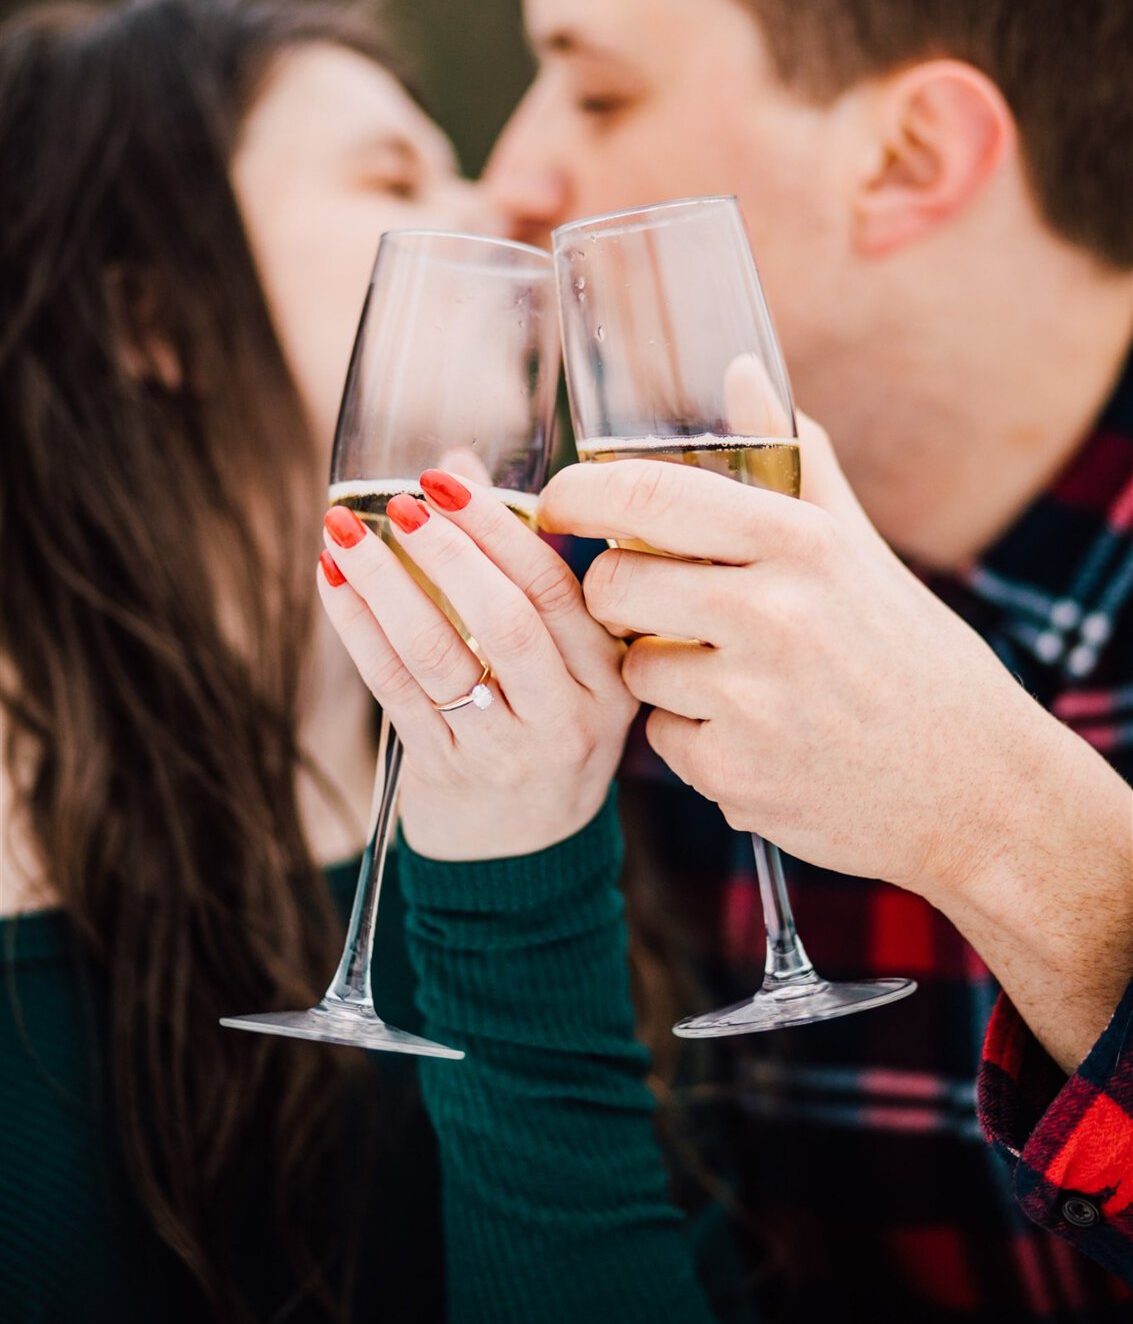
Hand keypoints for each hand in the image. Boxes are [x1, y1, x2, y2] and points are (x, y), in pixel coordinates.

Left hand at [317, 471, 636, 860]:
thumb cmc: (543, 731)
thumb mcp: (565, 662)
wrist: (525, 858)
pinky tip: (332, 584)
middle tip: (404, 501)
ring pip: (440, 655)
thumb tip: (458, 465)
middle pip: (508, 621)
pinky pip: (395, 691)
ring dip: (386, 585)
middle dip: (450, 552)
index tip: (450, 479)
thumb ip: (520, 566)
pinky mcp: (447, 771)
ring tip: (344, 533)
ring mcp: (507, 750)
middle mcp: (567, 716)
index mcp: (609, 676)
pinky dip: (358, 630)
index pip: (559, 589)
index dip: (501, 528)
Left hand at [540, 416, 1132, 1071]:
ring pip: (632, 668)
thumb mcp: (857, 547)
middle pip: (614, 585)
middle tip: (655, 605)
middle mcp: (774, 615)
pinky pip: (660, 740)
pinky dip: (691, 739)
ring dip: (660, 673)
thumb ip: (791, 459)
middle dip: (617, 595)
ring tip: (734, 679)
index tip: (559, 504)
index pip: (649, 496)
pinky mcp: (737, 774)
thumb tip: (738, 370)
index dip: (580, 494)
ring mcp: (753, 701)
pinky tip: (753, 735)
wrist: (975, 785)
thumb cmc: (912, 657)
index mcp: (801, 543)